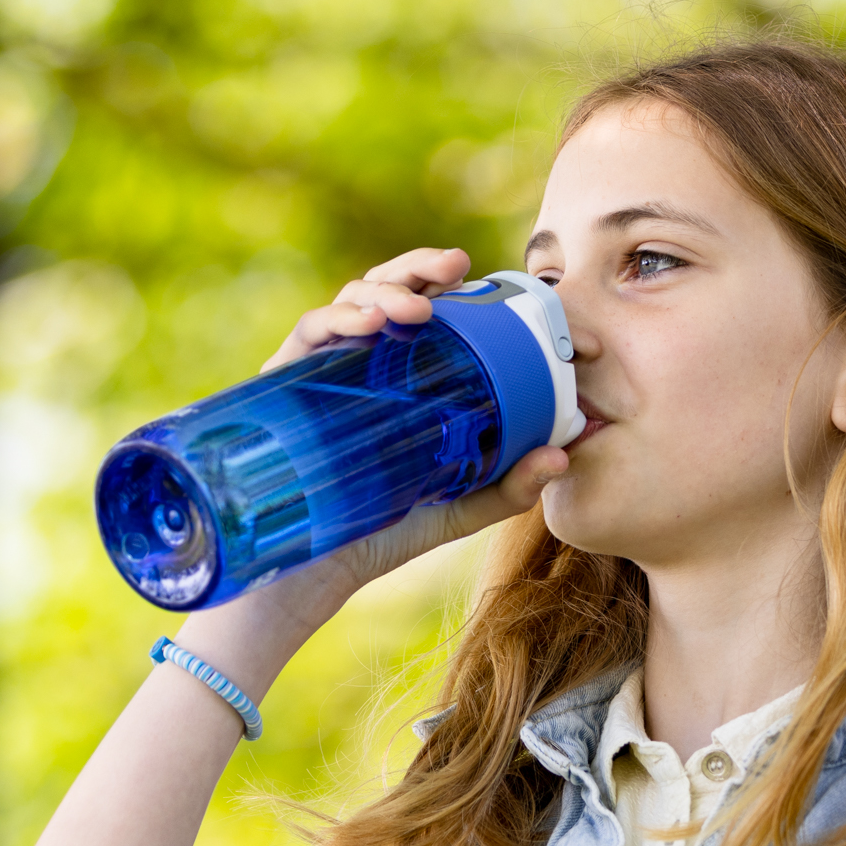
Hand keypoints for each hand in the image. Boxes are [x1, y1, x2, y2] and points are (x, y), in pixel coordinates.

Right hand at [187, 250, 569, 658]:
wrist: (309, 579)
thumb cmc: (376, 536)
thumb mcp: (454, 509)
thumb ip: (506, 486)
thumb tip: (562, 455)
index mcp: (399, 380)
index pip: (426, 313)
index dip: (454, 287)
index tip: (489, 279)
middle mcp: (358, 365)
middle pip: (386, 292)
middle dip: (418, 268)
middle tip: (453, 266)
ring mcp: (320, 371)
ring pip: (349, 301)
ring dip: (383, 291)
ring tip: (413, 309)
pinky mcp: (283, 384)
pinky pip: (308, 334)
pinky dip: (337, 319)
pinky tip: (367, 326)